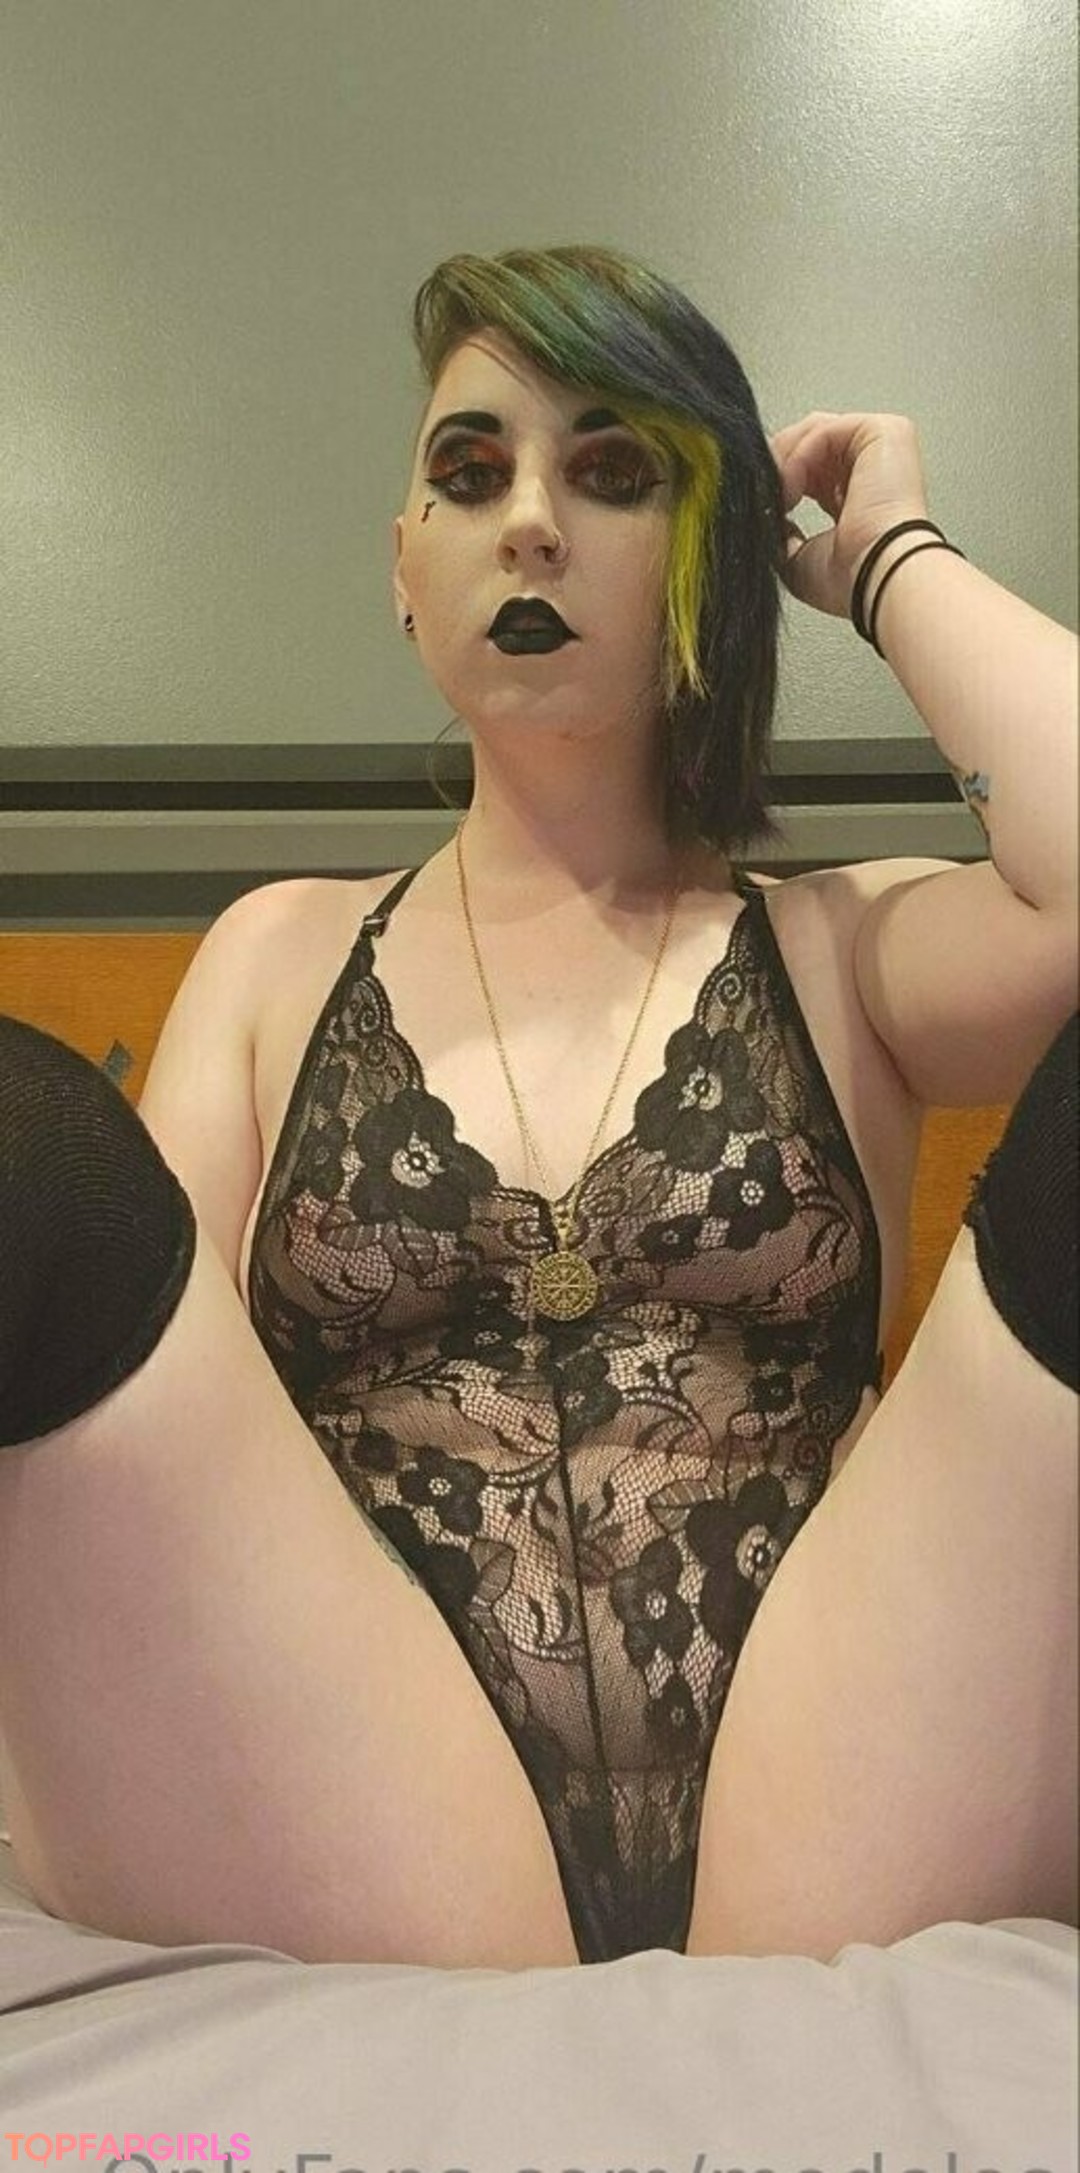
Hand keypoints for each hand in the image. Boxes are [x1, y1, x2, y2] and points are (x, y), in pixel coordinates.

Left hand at [767, 411, 930, 620]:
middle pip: (811, 443)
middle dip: (778, 465)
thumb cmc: (852, 577)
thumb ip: (780, 533)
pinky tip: (792, 488)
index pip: (812, 468)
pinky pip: (825, 429)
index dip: (780, 479)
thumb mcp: (797, 557)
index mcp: (857, 497)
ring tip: (779, 497)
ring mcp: (881, 447)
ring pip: (814, 431)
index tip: (763, 506)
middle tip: (763, 496)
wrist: (878, 575)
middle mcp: (872, 468)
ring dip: (784, 461)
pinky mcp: (884, 432)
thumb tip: (765, 517)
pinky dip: (799, 455)